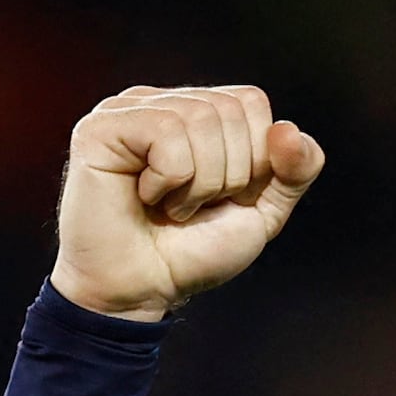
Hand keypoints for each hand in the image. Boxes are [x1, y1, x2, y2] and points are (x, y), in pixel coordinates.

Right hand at [50, 83, 324, 320]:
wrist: (140, 294)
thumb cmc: (189, 254)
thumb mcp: (262, 212)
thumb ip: (295, 170)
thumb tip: (287, 129)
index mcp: (195, 111)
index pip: (250, 102)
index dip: (252, 158)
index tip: (219, 198)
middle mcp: (160, 102)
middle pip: (229, 109)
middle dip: (226, 174)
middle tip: (190, 208)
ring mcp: (125, 111)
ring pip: (199, 119)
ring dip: (197, 182)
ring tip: (169, 207)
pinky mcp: (99, 129)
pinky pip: (165, 132)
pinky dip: (169, 178)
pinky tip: (144, 197)